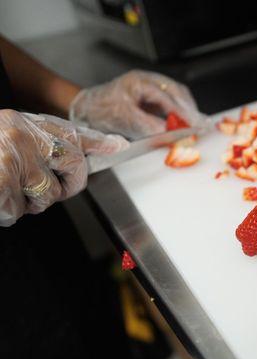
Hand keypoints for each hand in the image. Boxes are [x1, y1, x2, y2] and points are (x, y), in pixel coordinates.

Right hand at [0, 109, 128, 226]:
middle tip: (43, 190)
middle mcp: (24, 136)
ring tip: (7, 188)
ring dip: (31, 202)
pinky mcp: (3, 182)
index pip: (71, 131)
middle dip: (67, 185)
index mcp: (23, 123)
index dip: (98, 142)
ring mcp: (15, 158)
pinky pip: (20, 209)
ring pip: (49, 193)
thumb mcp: (8, 137)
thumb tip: (88, 154)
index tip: (119, 146)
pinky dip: (9, 211)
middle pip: (74, 163)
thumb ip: (39, 144)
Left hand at [69, 70, 201, 138]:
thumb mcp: (124, 119)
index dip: (182, 112)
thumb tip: (169, 132)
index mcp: (139, 82)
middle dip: (190, 109)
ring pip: (176, 94)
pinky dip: (180, 111)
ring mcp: (150, 87)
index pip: (167, 96)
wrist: (87, 108)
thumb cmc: (101, 110)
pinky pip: (171, 101)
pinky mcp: (151, 96)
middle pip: (176, 91)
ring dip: (187, 109)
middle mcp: (148, 81)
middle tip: (200, 124)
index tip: (192, 124)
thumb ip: (148, 125)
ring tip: (195, 124)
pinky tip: (184, 122)